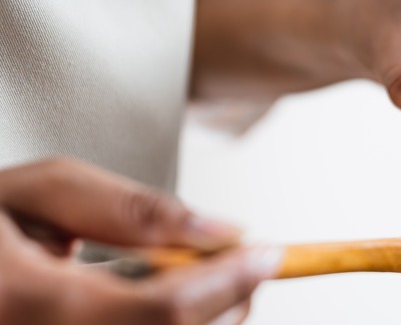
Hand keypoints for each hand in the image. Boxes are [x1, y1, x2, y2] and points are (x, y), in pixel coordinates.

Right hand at [0, 158, 280, 324]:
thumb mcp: (37, 193)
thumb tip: (221, 229)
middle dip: (228, 305)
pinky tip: (158, 301)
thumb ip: (130, 209)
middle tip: (241, 263)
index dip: (229, 282)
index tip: (269, 252)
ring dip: (207, 320)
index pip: (162, 313)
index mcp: (27, 307)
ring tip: (196, 277)